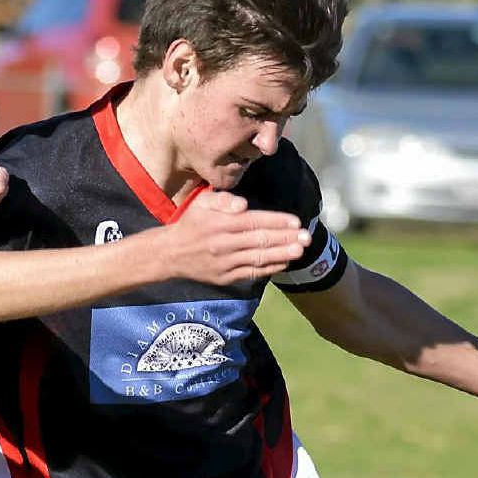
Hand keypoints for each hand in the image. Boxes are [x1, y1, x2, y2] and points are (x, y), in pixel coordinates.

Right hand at [168, 190, 311, 285]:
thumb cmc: (190, 224)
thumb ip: (223, 200)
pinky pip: (251, 272)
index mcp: (219, 223)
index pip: (253, 221)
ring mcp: (224, 263)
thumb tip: (242, 205)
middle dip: (286, 238)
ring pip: (258, 258)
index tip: (295, 221)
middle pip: (259, 240)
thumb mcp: (201, 203)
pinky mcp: (224, 277)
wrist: (170, 254)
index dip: (276, 222)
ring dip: (282, 254)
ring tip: (300, 250)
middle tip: (307, 236)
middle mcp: (223, 244)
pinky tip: (284, 262)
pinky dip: (269, 268)